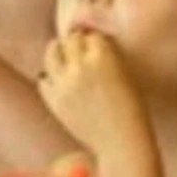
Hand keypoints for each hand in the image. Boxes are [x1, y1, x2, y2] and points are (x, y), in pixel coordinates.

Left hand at [36, 30, 155, 165]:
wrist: (122, 142)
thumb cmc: (132, 110)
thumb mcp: (124, 73)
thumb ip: (105, 56)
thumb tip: (87, 42)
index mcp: (103, 56)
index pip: (91, 34)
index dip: (94, 39)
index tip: (96, 44)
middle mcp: (80, 66)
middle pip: (70, 39)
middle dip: (77, 42)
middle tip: (80, 48)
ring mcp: (64, 83)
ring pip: (51, 52)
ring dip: (58, 51)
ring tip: (64, 55)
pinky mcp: (55, 100)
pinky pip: (44, 78)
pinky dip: (50, 76)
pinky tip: (59, 79)